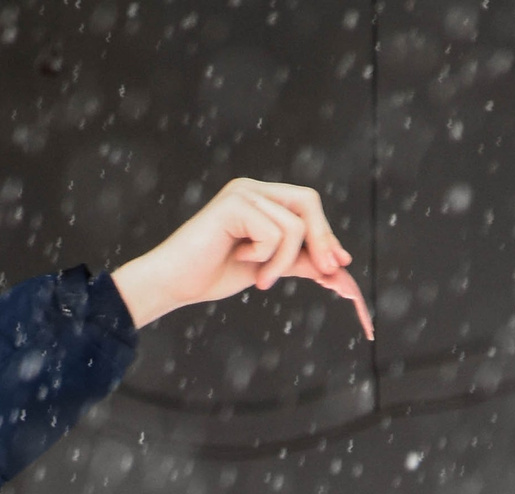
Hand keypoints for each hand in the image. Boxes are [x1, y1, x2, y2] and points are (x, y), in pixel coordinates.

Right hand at [110, 179, 373, 339]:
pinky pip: (274, 234)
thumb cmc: (211, 274)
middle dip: (321, 239)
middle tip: (325, 272)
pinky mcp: (234, 204)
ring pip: (294, 226)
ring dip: (284, 262)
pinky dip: (265, 257)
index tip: (340, 264)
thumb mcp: (266, 268)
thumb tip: (336, 269)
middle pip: (308, 202)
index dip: (326, 234)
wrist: (174, 282)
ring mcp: (242, 192)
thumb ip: (298, 262)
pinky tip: (240, 259)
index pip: (306, 206)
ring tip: (261, 279)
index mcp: (259, 199)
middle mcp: (252, 189)